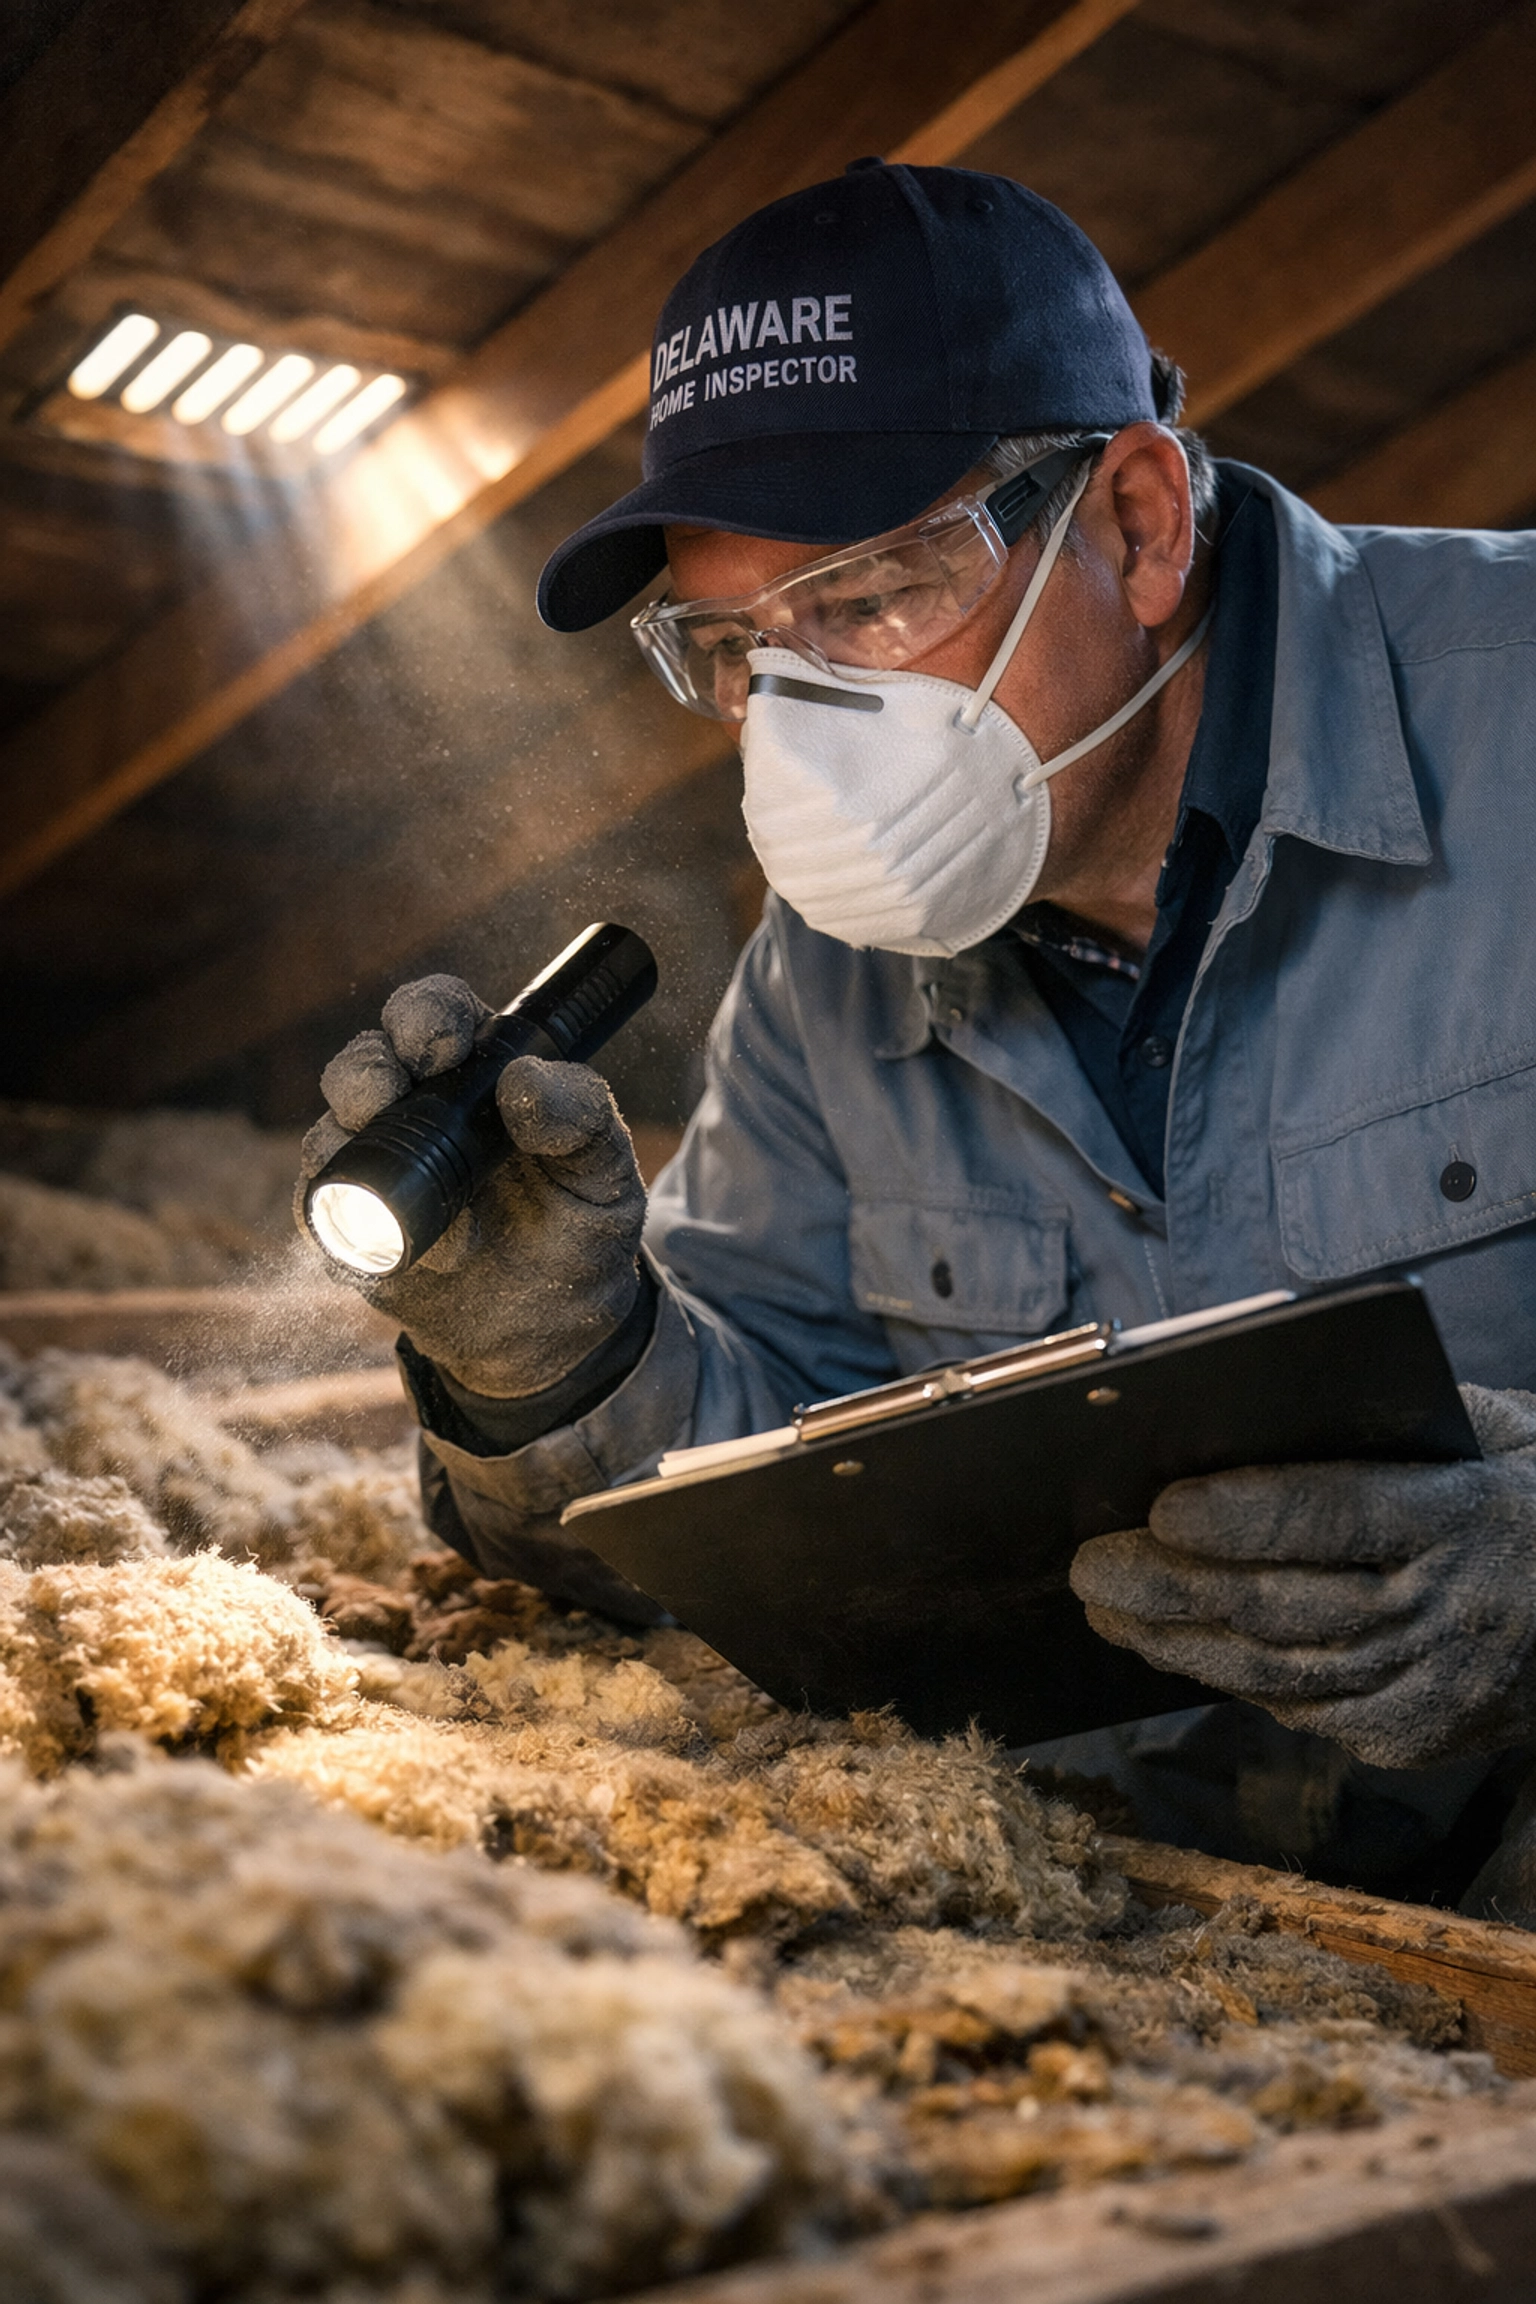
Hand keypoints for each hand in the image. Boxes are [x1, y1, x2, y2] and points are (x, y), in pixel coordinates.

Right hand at [296, 974, 645, 1396]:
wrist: (554, 1330)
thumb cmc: (580, 1230)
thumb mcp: (608, 1173)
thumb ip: (584, 1117)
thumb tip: (523, 1079)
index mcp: (476, 1073)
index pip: (433, 1013)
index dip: (425, 1015)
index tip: (444, 1047)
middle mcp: (414, 1110)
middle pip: (365, 1061)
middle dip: (366, 1070)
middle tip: (389, 1094)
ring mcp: (376, 1169)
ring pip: (329, 1131)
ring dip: (354, 1148)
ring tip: (439, 1206)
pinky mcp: (350, 1231)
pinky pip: (321, 1211)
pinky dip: (355, 1223)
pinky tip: (426, 1250)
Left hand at [1069, 1386, 1535, 1768]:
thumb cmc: (1527, 1494)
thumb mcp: (1494, 1432)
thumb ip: (1391, 1420)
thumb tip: (1253, 1407)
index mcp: (1468, 1516)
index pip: (1341, 1514)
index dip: (1246, 1517)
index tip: (1162, 1507)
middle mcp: (1449, 1611)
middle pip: (1285, 1605)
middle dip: (1171, 1588)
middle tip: (1090, 1565)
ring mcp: (1431, 1688)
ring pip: (1277, 1671)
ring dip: (1177, 1643)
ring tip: (1106, 1608)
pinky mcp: (1413, 1738)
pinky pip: (1299, 1709)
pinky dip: (1226, 1678)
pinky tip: (1172, 1648)